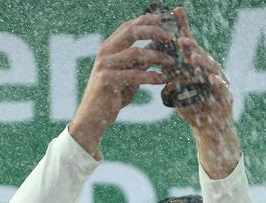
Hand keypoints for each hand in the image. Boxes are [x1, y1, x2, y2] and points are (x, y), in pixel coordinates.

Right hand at [69, 13, 174, 156]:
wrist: (93, 117)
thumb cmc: (113, 95)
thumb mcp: (129, 74)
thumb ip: (141, 61)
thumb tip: (159, 47)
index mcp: (109, 47)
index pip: (129, 26)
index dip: (147, 20)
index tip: (166, 21)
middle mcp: (105, 52)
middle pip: (131, 32)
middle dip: (154, 31)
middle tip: (172, 36)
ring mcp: (104, 65)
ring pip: (135, 52)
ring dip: (156, 56)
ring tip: (172, 62)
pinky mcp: (106, 80)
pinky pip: (133, 74)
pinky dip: (150, 76)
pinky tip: (162, 79)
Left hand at [169, 9, 238, 179]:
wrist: (210, 130)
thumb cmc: (195, 108)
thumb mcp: (179, 90)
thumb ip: (171, 74)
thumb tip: (157, 60)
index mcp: (196, 66)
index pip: (188, 44)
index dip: (182, 27)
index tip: (175, 10)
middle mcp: (209, 70)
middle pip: (199, 53)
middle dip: (190, 45)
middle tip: (180, 39)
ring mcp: (218, 82)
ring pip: (211, 68)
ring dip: (202, 62)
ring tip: (192, 57)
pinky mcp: (225, 96)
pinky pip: (221, 88)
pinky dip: (217, 83)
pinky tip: (211, 78)